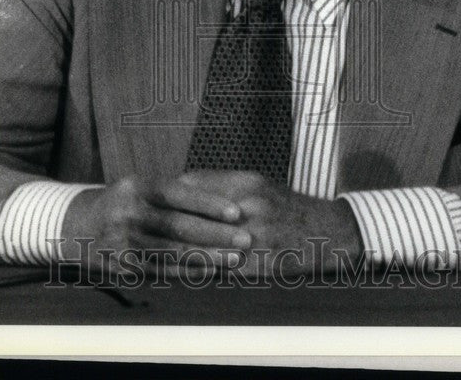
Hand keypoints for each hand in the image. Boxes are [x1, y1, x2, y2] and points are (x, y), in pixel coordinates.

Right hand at [61, 175, 247, 277]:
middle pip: (178, 226)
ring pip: (173, 253)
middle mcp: (128, 213)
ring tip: (235, 258)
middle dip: (215, 234)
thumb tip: (225, 195)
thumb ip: (176, 192)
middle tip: (246, 238)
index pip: (178, 194)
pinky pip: (163, 271)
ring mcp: (124, 242)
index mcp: (137, 187)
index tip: (237, 212)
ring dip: (208, 258)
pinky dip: (189, 272)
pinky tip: (211, 272)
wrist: (80, 225)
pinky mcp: (124, 266)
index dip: (209, 204)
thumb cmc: (126, 202)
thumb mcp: (142, 187)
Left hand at [157, 170, 364, 276]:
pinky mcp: (260, 265)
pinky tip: (174, 277)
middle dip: (160, 227)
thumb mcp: (257, 184)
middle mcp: (248, 207)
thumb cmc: (286, 207)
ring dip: (170, 254)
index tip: (143, 206)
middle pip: (191, 218)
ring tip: (143, 257)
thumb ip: (220, 184)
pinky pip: (218, 271)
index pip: (191, 188)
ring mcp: (255, 238)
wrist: (328, 233)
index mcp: (245, 183)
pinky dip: (194, 273)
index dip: (163, 199)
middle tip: (132, 234)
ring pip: (200, 247)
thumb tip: (179, 185)